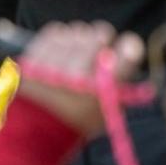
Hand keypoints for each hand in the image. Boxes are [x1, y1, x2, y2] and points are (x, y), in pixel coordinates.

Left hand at [16, 21, 143, 134]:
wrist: (36, 132)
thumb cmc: (77, 120)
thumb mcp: (106, 111)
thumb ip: (121, 85)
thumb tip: (132, 50)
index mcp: (100, 93)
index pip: (124, 59)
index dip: (129, 47)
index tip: (128, 44)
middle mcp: (77, 79)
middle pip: (98, 36)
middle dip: (101, 36)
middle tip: (100, 40)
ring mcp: (51, 69)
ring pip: (75, 32)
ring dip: (80, 36)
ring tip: (78, 46)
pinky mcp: (32, 62)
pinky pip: (54, 33)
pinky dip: (61, 36)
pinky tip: (63, 43)